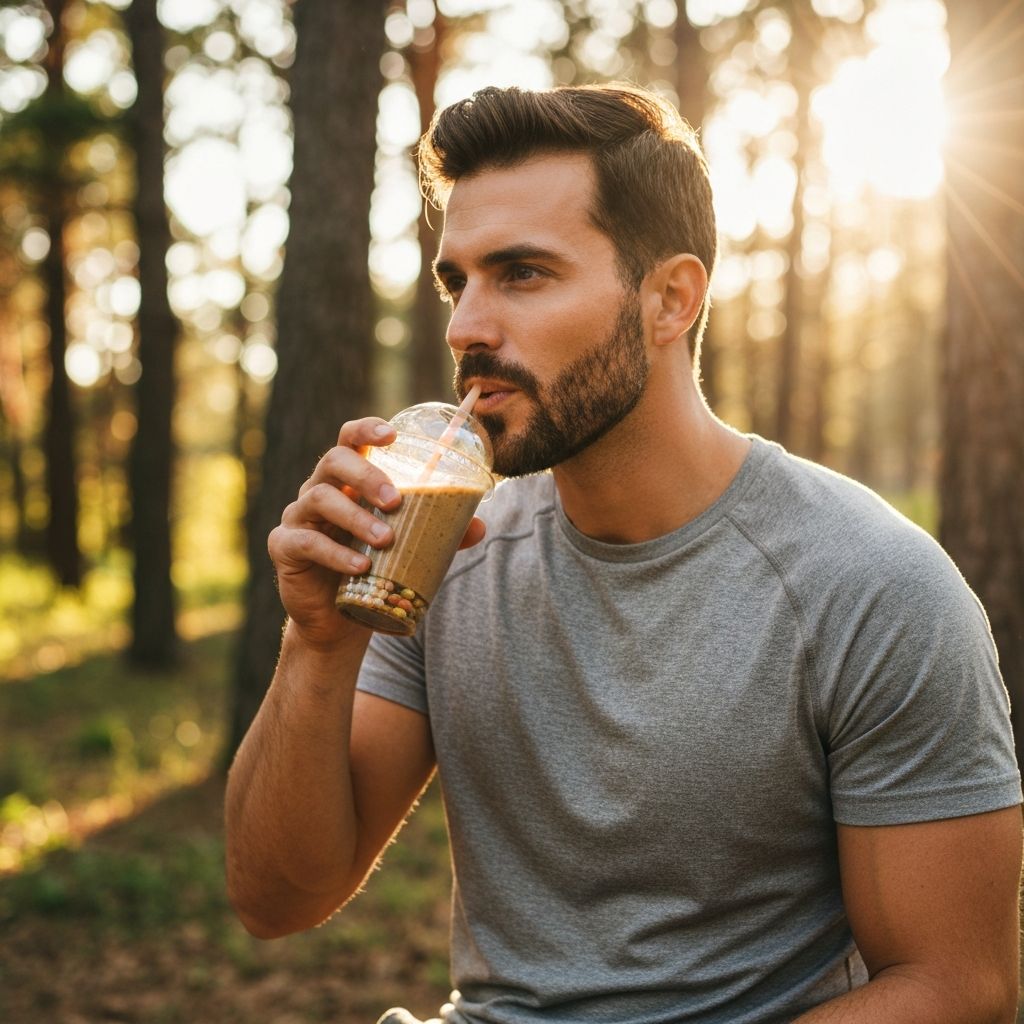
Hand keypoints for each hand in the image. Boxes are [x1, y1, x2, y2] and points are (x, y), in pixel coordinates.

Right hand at [268, 417, 484, 648]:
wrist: (338, 620)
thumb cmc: (373, 571)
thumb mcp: (408, 549)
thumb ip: (439, 534)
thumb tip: (481, 527)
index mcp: (347, 482)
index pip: (350, 440)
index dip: (367, 430)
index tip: (392, 435)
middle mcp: (318, 490)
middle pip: (334, 461)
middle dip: (366, 475)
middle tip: (396, 500)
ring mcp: (297, 517)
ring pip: (319, 499)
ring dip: (356, 517)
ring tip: (385, 539)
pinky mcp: (285, 547)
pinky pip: (306, 542)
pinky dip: (336, 553)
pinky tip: (360, 566)